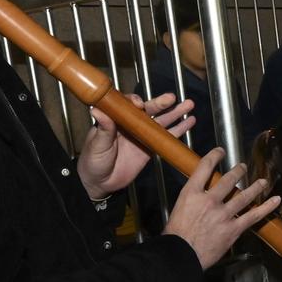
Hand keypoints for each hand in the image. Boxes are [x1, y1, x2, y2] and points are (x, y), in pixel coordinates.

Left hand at [77, 93, 195, 198]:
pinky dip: (178, 130)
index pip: (128, 105)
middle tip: (171, 98)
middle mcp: (131, 123)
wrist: (100, 183)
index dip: (135, 102)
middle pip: (148, 109)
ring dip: (175, 112)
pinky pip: (166, 137)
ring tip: (188, 105)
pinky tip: (189, 122)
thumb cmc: (93, 161)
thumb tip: (97, 109)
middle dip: (160, 103)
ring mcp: (142, 135)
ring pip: (161, 121)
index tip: (140, 105)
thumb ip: (103, 128)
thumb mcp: (97, 144)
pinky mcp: (150, 148)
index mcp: (116, 119)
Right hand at [161, 151, 279, 270]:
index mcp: (192, 193)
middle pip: (228, 180)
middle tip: (243, 167)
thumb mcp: (178, 208)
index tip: (220, 152)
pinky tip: (275, 200)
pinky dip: (266, 207)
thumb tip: (200, 196)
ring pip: (244, 196)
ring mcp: (223, 214)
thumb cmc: (175, 235)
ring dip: (255, 186)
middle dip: (238, 171)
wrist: (181, 254)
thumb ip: (191, 199)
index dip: (214, 156)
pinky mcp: (233, 228)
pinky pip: (253, 216)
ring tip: (262, 181)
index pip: (204, 167)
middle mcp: (209, 200)